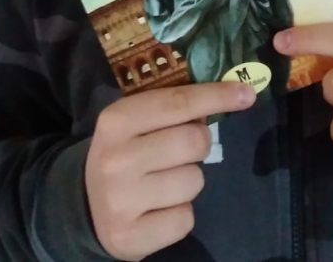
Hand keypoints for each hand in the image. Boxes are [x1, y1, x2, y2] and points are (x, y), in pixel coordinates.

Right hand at [85, 82, 255, 259]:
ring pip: (194, 181)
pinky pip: (186, 219)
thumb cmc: (124, 152)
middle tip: (183, 149)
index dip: (217, 96)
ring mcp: (121, 201)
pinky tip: (159, 208)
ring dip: (189, 180)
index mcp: (117, 120)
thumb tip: (234, 93)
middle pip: (193, 141)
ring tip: (164, 181)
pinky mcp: (130, 238)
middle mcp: (117, 159)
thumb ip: (173, 107)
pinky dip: (181, 213)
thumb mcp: (135, 121)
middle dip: (200, 143)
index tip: (247, 93)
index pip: (179, 102)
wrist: (85, 205)